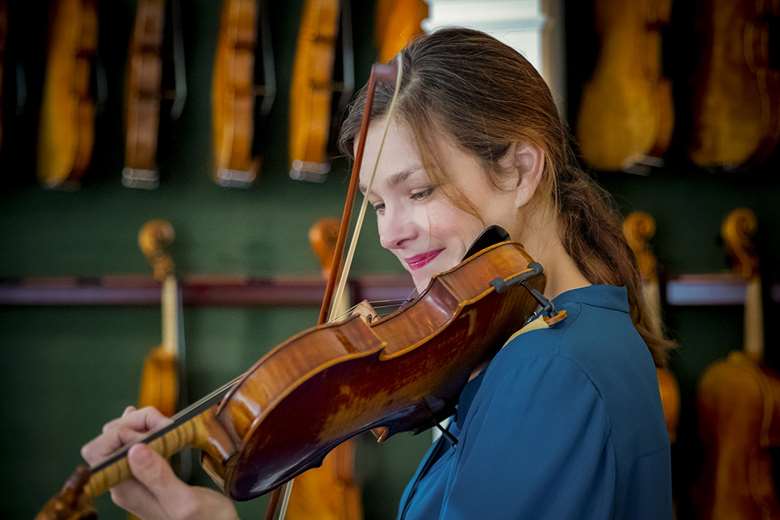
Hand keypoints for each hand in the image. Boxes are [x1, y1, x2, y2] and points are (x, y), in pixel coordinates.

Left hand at [81, 406, 237, 519]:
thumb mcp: (184, 501)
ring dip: (141, 425)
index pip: (98, 453)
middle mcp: (124, 483)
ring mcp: (135, 477)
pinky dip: (146, 430)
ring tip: (167, 426)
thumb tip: (134, 449)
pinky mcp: (148, 473)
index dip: (120, 433)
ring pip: (121, 439)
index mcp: (126, 490)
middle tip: (164, 425)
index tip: (152, 432)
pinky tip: (159, 425)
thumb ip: (158, 477)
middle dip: (132, 424)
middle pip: (107, 441)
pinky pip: (136, 444)